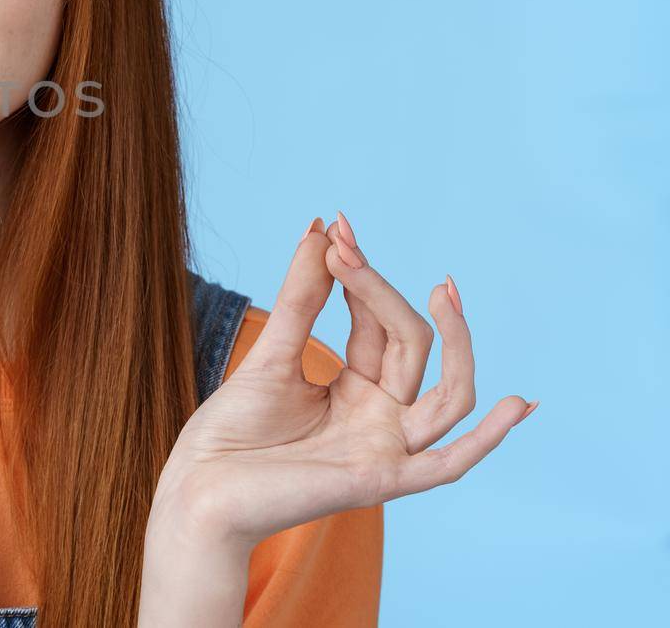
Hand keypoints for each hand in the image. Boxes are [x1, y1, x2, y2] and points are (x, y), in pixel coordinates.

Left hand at [152, 211, 536, 548]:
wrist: (200, 488)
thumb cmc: (230, 430)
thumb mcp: (271, 352)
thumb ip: (302, 297)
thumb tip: (320, 229)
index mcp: (356, 388)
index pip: (381, 324)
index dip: (363, 275)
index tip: (338, 228)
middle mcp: (380, 417)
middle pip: (413, 346)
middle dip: (384, 291)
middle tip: (347, 244)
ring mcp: (384, 448)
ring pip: (448, 396)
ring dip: (457, 344)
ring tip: (444, 292)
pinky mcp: (379, 480)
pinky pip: (446, 465)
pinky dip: (486, 440)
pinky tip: (516, 404)